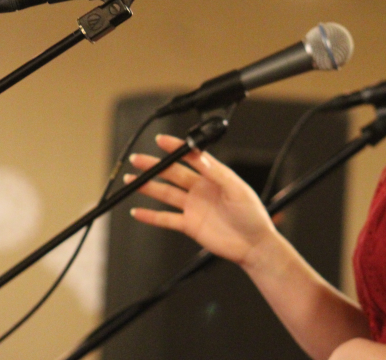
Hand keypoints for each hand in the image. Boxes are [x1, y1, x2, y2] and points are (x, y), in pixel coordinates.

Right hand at [126, 134, 277, 266]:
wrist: (254, 245)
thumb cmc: (253, 216)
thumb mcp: (238, 190)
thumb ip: (218, 174)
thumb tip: (200, 157)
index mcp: (214, 176)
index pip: (190, 157)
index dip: (175, 148)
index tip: (160, 140)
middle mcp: (201, 189)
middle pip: (173, 173)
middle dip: (154, 166)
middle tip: (137, 160)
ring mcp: (193, 207)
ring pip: (166, 193)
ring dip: (148, 187)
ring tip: (132, 180)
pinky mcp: (189, 225)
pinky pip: (166, 219)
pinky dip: (151, 216)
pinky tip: (137, 211)